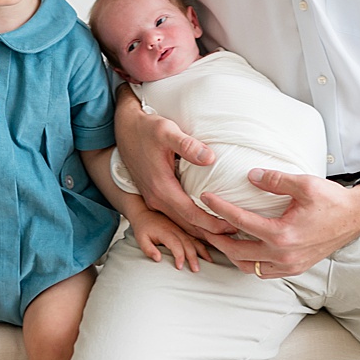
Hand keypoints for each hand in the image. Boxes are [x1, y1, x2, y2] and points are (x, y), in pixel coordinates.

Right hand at [114, 97, 233, 241]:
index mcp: (160, 187)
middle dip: (210, 231)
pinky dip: (190, 221)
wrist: (123, 127)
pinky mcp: (153, 194)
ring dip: (200, 228)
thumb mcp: (166, 131)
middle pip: (186, 224)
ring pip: (179, 221)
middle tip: (236, 231)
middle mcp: (155, 198)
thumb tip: (210, 158)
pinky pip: (174, 214)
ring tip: (224, 230)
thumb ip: (187, 145)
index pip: (191, 215)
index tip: (233, 225)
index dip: (213, 223)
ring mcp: (153, 198)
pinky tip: (204, 218)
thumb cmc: (145, 128)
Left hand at [128, 208, 211, 271]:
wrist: (145, 213)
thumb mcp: (140, 238)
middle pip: (188, 244)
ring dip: (202, 251)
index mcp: (166, 231)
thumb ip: (148, 249)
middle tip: (196, 270)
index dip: (179, 256)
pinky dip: (202, 245)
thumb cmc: (143, 227)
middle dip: (193, 257)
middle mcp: (176, 229)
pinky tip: (207, 253)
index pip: (176, 245)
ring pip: (194, 240)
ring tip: (209, 262)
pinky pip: (195, 237)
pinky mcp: (183, 229)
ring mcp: (181, 229)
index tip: (180, 267)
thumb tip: (158, 259)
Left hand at [200, 170, 359, 278]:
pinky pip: (264, 272)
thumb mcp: (304, 184)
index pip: (239, 221)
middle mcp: (283, 255)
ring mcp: (290, 265)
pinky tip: (244, 247)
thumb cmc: (332, 200)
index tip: (205, 197)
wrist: (357, 217)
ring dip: (231, 254)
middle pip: (236, 251)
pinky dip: (249, 262)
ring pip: (248, 267)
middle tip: (203, 224)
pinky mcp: (295, 268)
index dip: (219, 208)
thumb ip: (274, 179)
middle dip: (216, 238)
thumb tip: (249, 176)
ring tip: (220, 237)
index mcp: (282, 235)